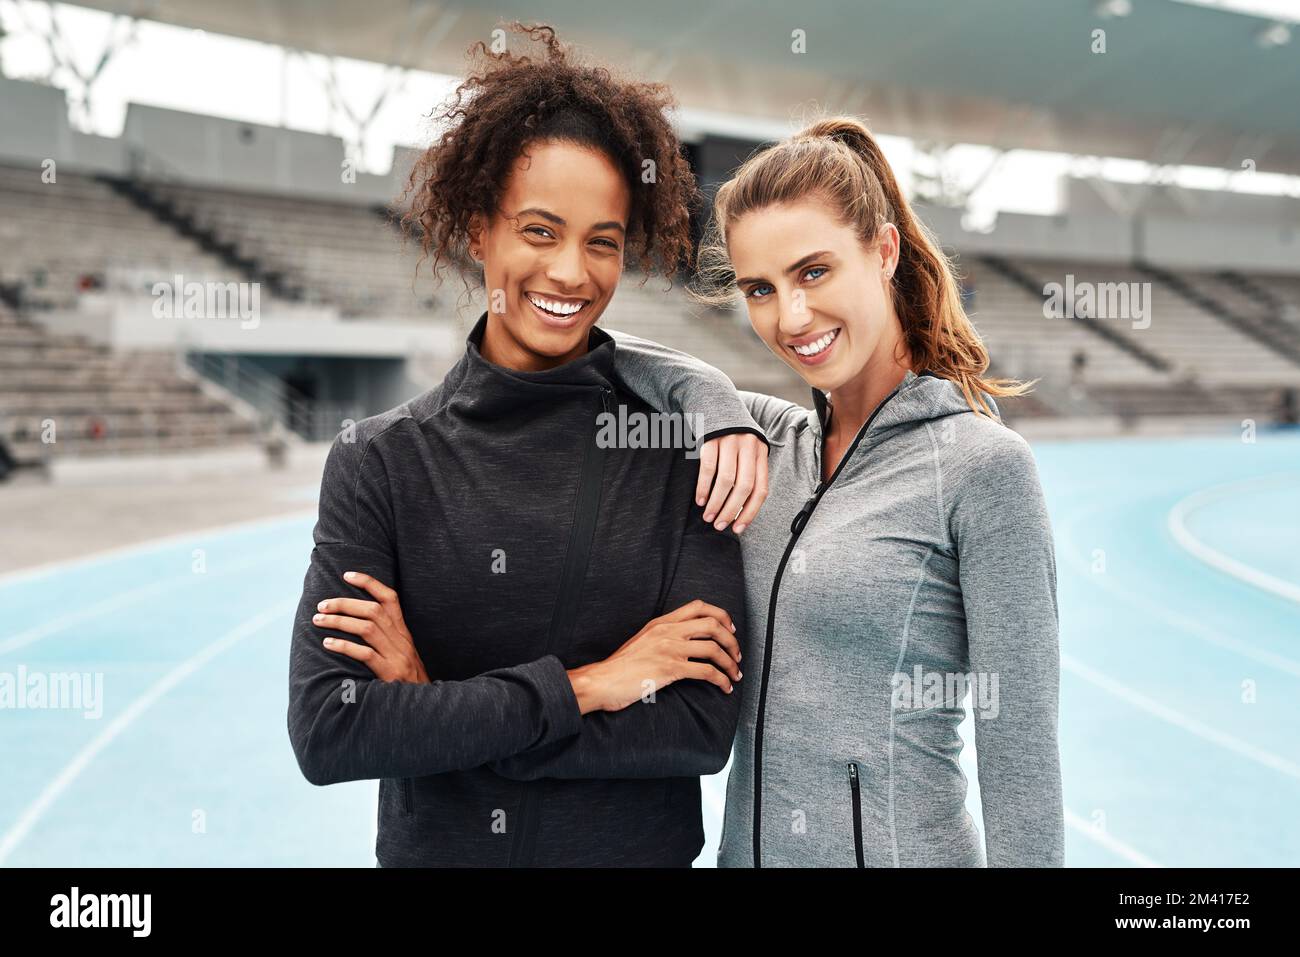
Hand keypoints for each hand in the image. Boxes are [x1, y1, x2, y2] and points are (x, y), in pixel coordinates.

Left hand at [314, 570, 429, 683]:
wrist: (422, 705)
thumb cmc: (405, 680)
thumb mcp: (401, 654)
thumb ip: (385, 639)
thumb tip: (356, 622)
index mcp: (404, 632)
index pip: (390, 598)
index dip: (369, 583)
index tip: (347, 575)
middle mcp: (402, 640)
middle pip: (373, 610)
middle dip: (345, 604)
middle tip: (322, 605)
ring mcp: (397, 656)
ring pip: (367, 628)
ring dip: (339, 621)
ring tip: (318, 620)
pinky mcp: (390, 673)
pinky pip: (366, 654)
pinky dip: (344, 646)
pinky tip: (328, 644)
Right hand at [572, 599, 741, 712]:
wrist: (602, 680)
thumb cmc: (620, 667)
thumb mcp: (642, 641)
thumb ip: (662, 636)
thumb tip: (683, 642)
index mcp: (661, 622)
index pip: (699, 606)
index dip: (721, 615)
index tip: (730, 630)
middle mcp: (668, 631)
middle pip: (713, 625)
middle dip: (732, 641)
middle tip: (737, 655)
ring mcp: (670, 649)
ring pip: (714, 648)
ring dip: (730, 663)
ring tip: (735, 675)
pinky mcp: (670, 669)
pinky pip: (707, 672)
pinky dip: (722, 680)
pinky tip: (724, 687)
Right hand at [696, 432, 768, 533]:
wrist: (714, 399)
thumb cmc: (730, 433)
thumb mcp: (746, 449)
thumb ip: (748, 472)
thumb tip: (740, 509)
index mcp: (761, 453)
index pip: (761, 489)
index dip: (750, 512)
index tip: (738, 528)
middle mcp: (749, 447)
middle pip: (744, 487)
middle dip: (731, 510)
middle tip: (719, 525)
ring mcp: (730, 441)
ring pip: (726, 480)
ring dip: (716, 502)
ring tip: (708, 516)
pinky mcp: (712, 437)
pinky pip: (708, 467)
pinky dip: (703, 487)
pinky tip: (700, 499)